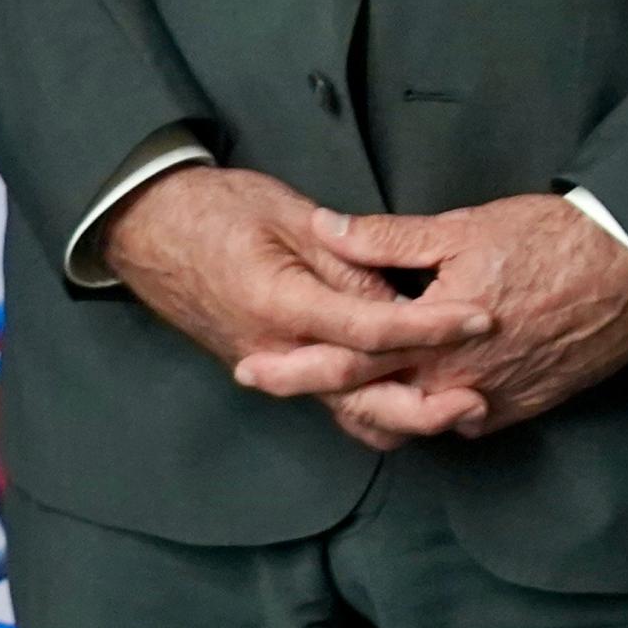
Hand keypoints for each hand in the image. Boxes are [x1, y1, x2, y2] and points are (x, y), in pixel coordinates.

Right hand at [95, 166, 490, 412]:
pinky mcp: (275, 367)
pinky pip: (329, 402)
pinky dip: (373, 408)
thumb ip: (346, 257)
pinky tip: (414, 396)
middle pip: (359, 396)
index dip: (431, 327)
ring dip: (403, 417)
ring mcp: (273, 367)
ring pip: (344, 412)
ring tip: (458, 404)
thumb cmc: (216, 210)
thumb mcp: (288, 215)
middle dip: (424, 405)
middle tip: (479, 397)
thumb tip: (397, 294)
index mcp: (281, 306)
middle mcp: (277, 352)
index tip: (480, 317)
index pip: (371, 329)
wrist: (146, 229)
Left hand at [244, 193, 627, 446]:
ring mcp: (490, 404)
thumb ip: (389, 238)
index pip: (348, 361)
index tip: (250, 363)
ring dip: (370, 404)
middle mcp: (455, 386)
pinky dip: (428, 411)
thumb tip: (325, 228)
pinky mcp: (521, 408)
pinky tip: (408, 392)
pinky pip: (460, 423)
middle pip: (370, 401)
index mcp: (433, 341)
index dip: (295, 363)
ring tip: (330, 388)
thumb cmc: (553, 240)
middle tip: (264, 378)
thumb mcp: (465, 228)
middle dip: (315, 390)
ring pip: (413, 419)